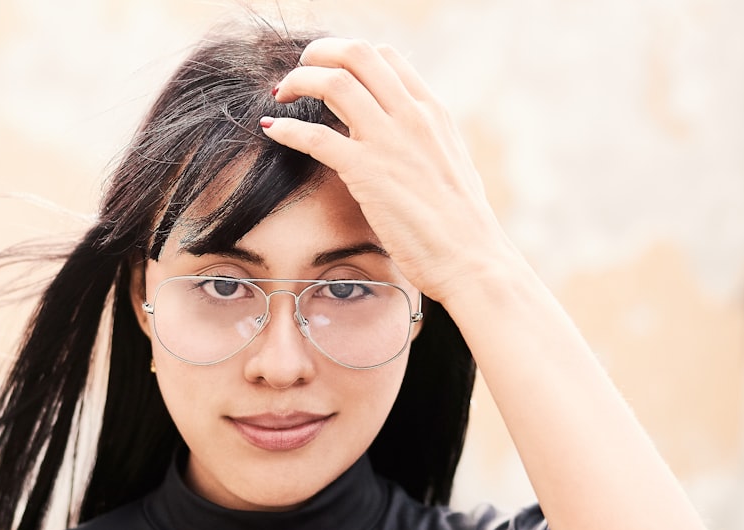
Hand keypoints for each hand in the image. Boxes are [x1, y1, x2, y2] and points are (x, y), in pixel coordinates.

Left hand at [262, 38, 507, 303]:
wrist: (472, 261)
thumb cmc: (461, 226)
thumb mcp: (450, 165)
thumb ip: (424, 141)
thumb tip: (403, 139)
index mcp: (432, 111)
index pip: (384, 56)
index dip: (348, 55)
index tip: (328, 71)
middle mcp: (412, 116)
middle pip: (356, 54)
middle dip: (318, 54)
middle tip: (298, 73)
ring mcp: (389, 141)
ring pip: (333, 82)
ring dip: (298, 80)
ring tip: (281, 94)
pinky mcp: (367, 172)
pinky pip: (315, 135)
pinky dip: (287, 128)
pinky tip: (272, 129)